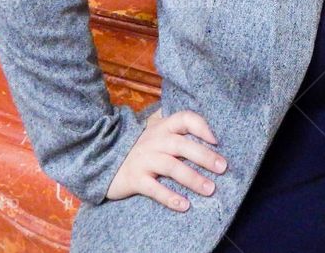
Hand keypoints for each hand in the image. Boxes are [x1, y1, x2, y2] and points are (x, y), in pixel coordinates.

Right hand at [106, 109, 227, 211]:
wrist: (101, 159)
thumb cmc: (140, 148)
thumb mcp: (155, 134)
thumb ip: (177, 131)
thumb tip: (211, 138)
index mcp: (162, 128)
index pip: (184, 118)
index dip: (201, 126)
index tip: (216, 140)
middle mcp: (153, 141)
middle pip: (182, 145)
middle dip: (204, 156)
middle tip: (222, 168)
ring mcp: (143, 160)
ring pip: (171, 167)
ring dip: (192, 178)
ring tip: (210, 189)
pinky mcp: (134, 179)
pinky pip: (154, 189)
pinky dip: (170, 197)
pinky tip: (184, 205)